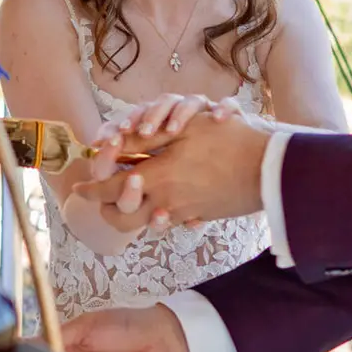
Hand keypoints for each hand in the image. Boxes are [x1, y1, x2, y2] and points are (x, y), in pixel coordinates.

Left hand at [75, 100, 271, 230]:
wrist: (270, 170)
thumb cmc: (230, 142)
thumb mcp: (187, 130)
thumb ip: (149, 137)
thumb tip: (118, 141)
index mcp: (158, 177)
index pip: (112, 187)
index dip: (93, 187)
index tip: (80, 187)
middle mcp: (166, 200)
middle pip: (123, 214)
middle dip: (106, 206)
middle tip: (95, 196)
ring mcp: (183, 211)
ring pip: (144, 221)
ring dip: (131, 211)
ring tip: (124, 199)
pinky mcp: (199, 215)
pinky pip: (169, 218)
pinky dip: (157, 212)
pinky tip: (157, 202)